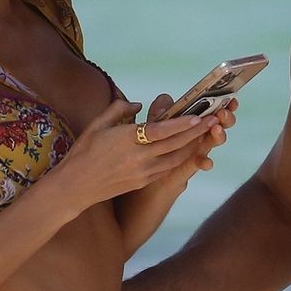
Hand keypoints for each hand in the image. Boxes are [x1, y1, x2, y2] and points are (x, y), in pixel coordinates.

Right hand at [58, 97, 218, 206]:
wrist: (75, 186)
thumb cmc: (83, 152)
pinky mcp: (143, 182)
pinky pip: (167, 168)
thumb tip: (139, 104)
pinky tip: (189, 149)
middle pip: (175, 144)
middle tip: (214, 119)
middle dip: (197, 132)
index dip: (182, 124)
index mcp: (127, 139)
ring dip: (193, 145)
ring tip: (207, 133)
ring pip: (176, 158)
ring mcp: (143, 172)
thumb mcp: (97, 125)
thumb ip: (119, 110)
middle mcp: (139, 157)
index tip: (198, 116)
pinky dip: (181, 158)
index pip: (161, 131)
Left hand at [143, 92, 233, 178]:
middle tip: (223, 113)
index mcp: (195, 122)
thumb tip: (166, 100)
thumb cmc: (155, 144)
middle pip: (220, 126)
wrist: (150, 174)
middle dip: (226, 119)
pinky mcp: (188, 168)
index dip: (226, 104)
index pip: (215, 110)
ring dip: (218, 136)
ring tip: (217, 129)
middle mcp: (200, 136)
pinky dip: (204, 163)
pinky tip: (207, 162)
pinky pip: (198, 165)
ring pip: (211, 143)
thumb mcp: (156, 122)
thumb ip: (161, 110)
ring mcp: (196, 152)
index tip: (232, 99)